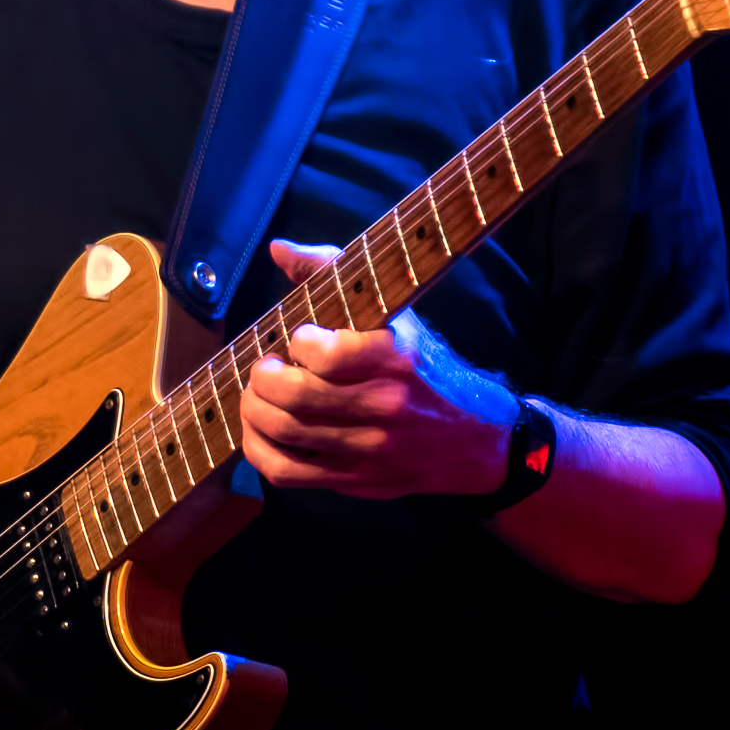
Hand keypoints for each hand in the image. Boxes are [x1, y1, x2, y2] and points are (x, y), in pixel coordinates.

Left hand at [239, 240, 518, 499]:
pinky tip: (260, 433)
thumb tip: (277, 248)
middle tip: (263, 370)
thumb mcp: (393, 313)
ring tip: (258, 397)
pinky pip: (289, 473)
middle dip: (262, 378)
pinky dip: (260, 451)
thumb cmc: (423, 366)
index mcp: (396, 357)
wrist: (475, 437)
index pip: (326, 353)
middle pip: (296, 395)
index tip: (299, 340)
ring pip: (285, 434)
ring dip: (254, 412)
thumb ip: (331, 272)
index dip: (298, 343)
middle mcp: (384, 404)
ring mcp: (369, 448)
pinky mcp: (356, 481)